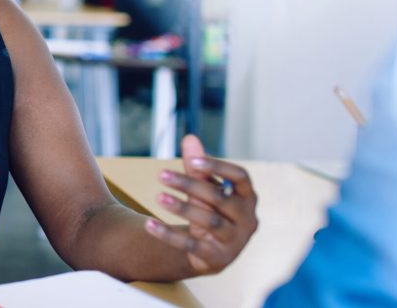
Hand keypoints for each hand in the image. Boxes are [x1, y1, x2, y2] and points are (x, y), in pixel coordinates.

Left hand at [143, 135, 258, 275]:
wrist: (212, 251)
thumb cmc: (211, 209)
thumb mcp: (205, 187)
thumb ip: (197, 166)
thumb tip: (189, 137)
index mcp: (248, 196)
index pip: (240, 177)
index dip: (218, 167)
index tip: (192, 160)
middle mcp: (247, 219)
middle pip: (220, 199)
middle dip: (190, 185)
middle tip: (161, 174)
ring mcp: (234, 241)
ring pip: (209, 222)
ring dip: (182, 208)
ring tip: (159, 197)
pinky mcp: (216, 259)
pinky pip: (191, 246)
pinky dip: (168, 235)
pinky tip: (149, 224)